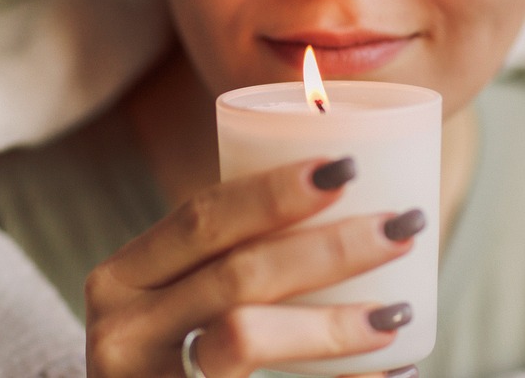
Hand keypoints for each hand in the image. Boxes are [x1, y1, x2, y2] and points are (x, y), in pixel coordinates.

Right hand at [85, 157, 424, 376]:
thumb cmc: (171, 351)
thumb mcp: (171, 303)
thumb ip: (223, 264)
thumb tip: (340, 199)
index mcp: (124, 277)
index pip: (201, 219)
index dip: (274, 191)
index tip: (346, 167)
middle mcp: (124, 328)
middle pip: (235, 274)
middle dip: (328, 248)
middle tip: (400, 227)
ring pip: (244, 338)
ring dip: (332, 324)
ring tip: (399, 312)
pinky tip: (391, 374)